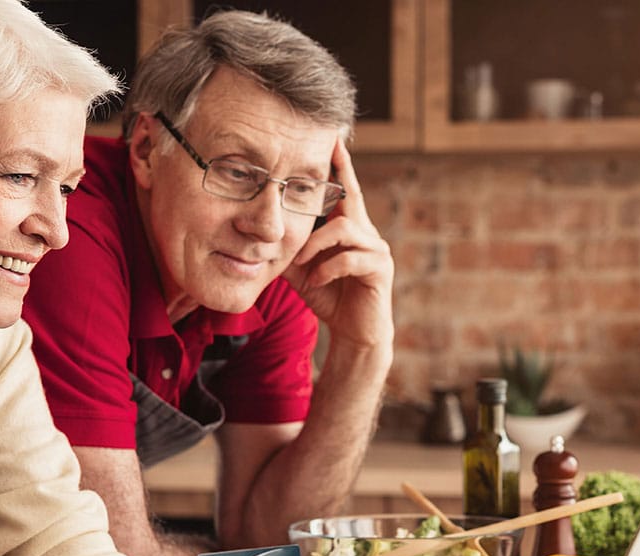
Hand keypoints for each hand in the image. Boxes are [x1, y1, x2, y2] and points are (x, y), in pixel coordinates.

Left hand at [282, 139, 393, 350]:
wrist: (354, 333)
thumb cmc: (329, 296)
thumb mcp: (301, 268)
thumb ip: (288, 246)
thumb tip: (260, 231)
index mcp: (349, 228)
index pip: (345, 189)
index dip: (340, 164)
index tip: (333, 137)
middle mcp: (367, 232)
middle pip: (350, 197)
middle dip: (336, 179)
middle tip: (320, 160)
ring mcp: (377, 249)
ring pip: (344, 228)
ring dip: (316, 243)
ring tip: (301, 262)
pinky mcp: (380, 269)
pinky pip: (350, 258)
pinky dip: (327, 268)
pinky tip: (315, 281)